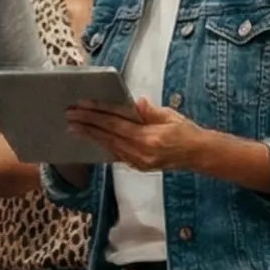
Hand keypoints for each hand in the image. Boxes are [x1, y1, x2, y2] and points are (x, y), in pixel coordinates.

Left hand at [67, 97, 212, 170]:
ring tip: (74, 127)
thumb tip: (135, 103)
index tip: (81, 106)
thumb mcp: (171, 116)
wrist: (200, 155)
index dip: (97, 113)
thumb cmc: (187, 132)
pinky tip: (93, 139)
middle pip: (108, 135)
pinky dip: (104, 145)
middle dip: (87, 125)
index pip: (116, 123)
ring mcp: (139, 162)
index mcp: (149, 138)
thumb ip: (150, 111)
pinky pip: (117, 154)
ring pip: (109, 146)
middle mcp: (142, 152)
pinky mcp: (139, 166)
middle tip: (69, 115)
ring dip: (91, 136)